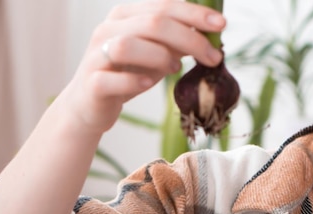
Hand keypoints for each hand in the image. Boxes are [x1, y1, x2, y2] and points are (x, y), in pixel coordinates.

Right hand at [59, 0, 225, 135]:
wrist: (90, 104)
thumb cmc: (127, 74)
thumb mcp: (155, 54)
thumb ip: (177, 42)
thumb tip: (212, 35)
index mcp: (125, 16)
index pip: (164, 6)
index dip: (194, 14)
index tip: (221, 26)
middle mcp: (108, 30)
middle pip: (152, 23)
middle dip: (189, 38)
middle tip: (214, 57)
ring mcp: (97, 56)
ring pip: (128, 45)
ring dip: (159, 55)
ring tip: (176, 68)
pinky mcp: (92, 83)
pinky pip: (111, 78)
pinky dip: (133, 81)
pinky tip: (149, 83)